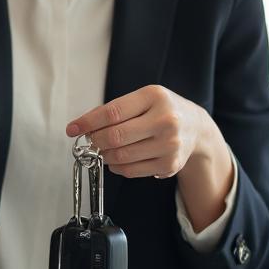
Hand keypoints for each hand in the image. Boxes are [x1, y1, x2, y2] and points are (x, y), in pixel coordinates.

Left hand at [66, 84, 210, 178]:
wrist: (196, 128)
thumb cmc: (160, 110)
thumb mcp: (142, 99)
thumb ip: (114, 110)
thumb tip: (84, 127)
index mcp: (154, 97)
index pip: (112, 112)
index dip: (87, 122)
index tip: (72, 129)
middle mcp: (166, 121)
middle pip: (116, 137)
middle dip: (95, 141)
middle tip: (89, 140)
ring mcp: (170, 145)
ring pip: (122, 156)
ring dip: (104, 155)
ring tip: (101, 149)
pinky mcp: (170, 165)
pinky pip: (132, 171)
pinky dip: (117, 167)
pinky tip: (115, 159)